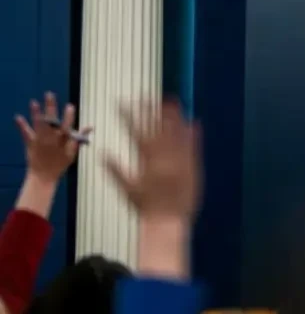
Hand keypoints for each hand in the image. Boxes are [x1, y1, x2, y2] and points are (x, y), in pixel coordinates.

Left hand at [15, 93, 89, 183]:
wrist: (43, 176)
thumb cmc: (60, 164)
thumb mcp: (73, 152)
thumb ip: (80, 137)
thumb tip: (91, 126)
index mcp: (63, 140)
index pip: (67, 125)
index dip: (68, 115)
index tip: (69, 106)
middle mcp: (51, 138)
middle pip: (51, 120)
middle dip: (50, 107)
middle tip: (49, 95)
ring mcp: (40, 140)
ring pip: (39, 124)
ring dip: (35, 113)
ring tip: (33, 102)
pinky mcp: (30, 143)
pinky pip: (26, 133)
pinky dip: (22, 125)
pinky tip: (18, 117)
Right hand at [105, 100, 201, 221]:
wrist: (168, 219)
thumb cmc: (145, 206)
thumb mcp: (127, 188)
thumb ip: (115, 170)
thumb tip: (102, 154)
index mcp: (145, 162)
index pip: (135, 133)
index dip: (128, 116)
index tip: (121, 102)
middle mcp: (163, 158)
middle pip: (156, 128)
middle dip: (149, 110)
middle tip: (145, 95)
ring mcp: (179, 160)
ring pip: (176, 133)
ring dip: (173, 116)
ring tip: (171, 100)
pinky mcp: (193, 164)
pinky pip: (193, 145)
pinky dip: (193, 133)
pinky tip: (193, 121)